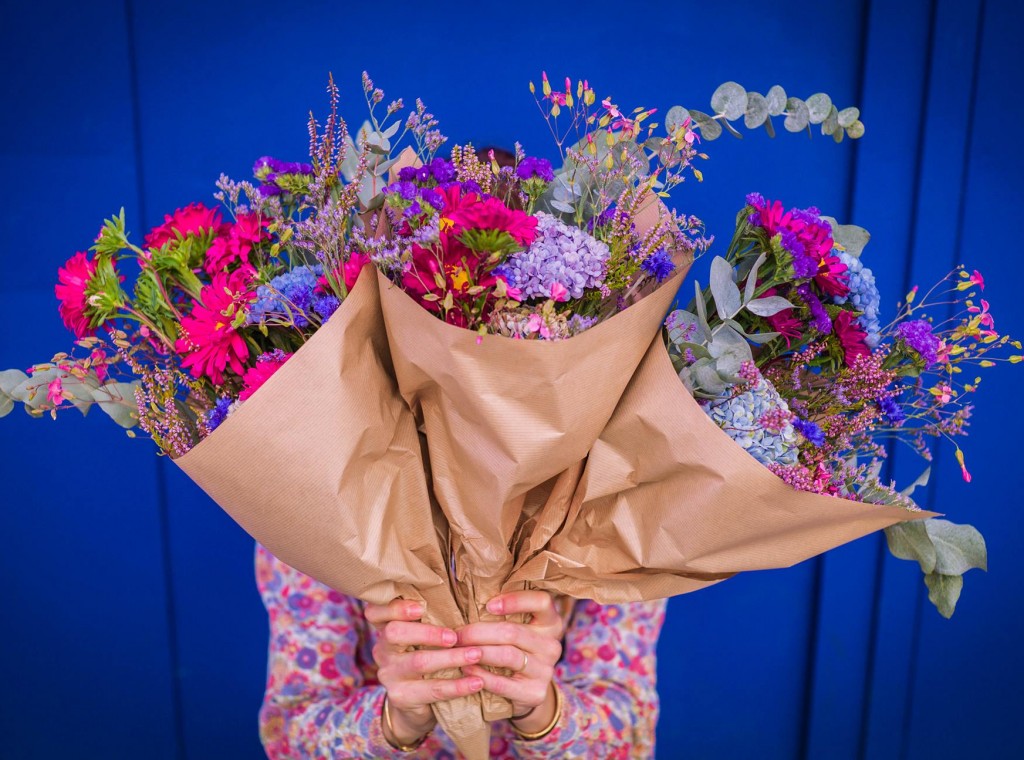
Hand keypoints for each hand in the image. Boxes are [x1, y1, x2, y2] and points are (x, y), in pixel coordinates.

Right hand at [365, 599, 484, 746]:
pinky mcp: (401, 696)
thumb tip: (464, 598)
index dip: (395, 607)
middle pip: (394, 633)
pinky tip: (476, 682)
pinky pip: (432, 690)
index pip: (375, 612)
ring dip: (451, 657)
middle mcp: (383, 649)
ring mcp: (389, 674)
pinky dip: (457, 686)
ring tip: (476, 654)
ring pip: (418, 661)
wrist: (415, 706)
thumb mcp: (422, 638)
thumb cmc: (426, 657)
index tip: (420, 608)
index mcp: (386, 628)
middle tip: (455, 637)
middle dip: (427, 632)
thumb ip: (431, 619)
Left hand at [456, 591, 564, 733]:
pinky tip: (466, 669)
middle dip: (478, 632)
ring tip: (458, 650)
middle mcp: (551, 645)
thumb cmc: (515, 649)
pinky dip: (480, 675)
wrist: (526, 690)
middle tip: (456, 634)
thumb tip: (465, 602)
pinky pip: (502, 683)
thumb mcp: (518, 629)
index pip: (541, 602)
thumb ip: (503, 616)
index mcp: (550, 622)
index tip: (488, 605)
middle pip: (512, 632)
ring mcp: (545, 670)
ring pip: (507, 655)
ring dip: (478, 652)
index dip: (515, 601)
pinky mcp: (535, 693)